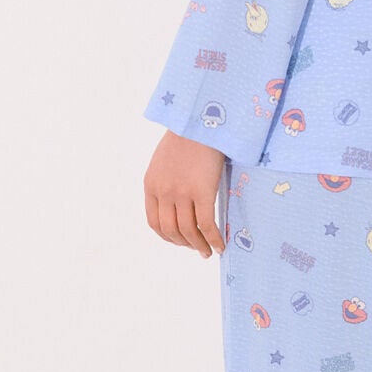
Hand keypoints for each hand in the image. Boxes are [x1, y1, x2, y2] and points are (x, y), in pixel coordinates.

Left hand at [144, 130, 227, 258]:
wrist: (202, 120)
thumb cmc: (189, 135)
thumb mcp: (165, 159)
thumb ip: (166, 180)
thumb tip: (178, 201)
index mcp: (151, 184)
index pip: (154, 222)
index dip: (168, 237)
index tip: (180, 241)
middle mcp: (163, 192)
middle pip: (170, 230)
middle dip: (184, 244)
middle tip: (197, 249)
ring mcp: (181, 193)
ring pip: (188, 231)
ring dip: (198, 246)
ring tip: (207, 252)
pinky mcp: (202, 192)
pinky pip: (206, 225)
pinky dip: (213, 240)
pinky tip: (220, 246)